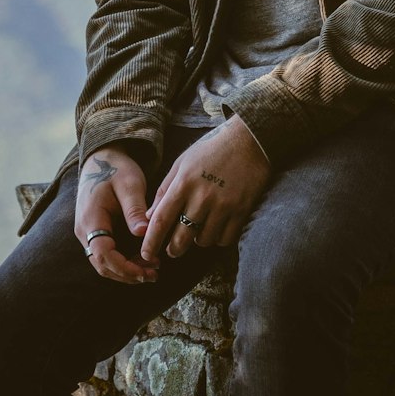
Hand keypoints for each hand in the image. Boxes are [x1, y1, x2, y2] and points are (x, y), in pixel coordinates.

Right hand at [74, 144, 158, 284]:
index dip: (124, 267)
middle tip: (154, 274)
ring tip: (152, 271)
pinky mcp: (94, 233)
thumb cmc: (116, 169)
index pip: (103, 254)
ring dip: (126, 271)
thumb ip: (134, 209)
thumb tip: (143, 233)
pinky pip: (105, 255)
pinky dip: (122, 263)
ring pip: (103, 263)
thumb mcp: (130, 184)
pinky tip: (142, 262)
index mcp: (91, 218)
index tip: (146, 271)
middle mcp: (84, 230)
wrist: (102, 159)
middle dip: (127, 274)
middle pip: (102, 264)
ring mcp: (87, 233)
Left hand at [141, 117, 270, 261]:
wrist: (249, 141)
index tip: (146, 254)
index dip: (151, 242)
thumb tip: (150, 217)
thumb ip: (165, 190)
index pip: (161, 220)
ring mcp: (223, 205)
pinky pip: (225, 239)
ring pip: (204, 241)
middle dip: (173, 249)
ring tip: (200, 227)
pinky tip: (217, 227)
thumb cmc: (211, 150)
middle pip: (181, 238)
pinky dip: (218, 238)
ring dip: (198, 239)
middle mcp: (202, 197)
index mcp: (184, 183)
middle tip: (172, 250)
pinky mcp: (242, 211)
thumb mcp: (182, 163)